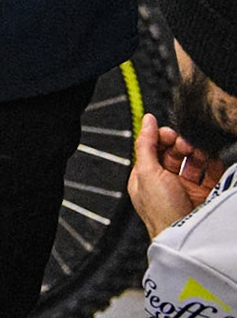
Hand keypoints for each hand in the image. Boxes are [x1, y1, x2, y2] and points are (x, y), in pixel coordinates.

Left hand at [131, 112, 225, 236]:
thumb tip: (146, 120)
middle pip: (173, 153)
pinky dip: (212, 163)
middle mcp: (164, 181)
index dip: (160, 137)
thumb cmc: (161, 212)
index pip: (152, 148)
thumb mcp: (147, 173)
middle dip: (180, 144)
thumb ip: (145, 144)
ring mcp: (185, 188)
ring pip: (193, 161)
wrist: (187, 237)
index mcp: (144, 176)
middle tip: (185, 144)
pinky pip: (210, 173)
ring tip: (199, 152)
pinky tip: (212, 158)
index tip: (169, 134)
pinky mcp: (205, 194)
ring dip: (196, 152)